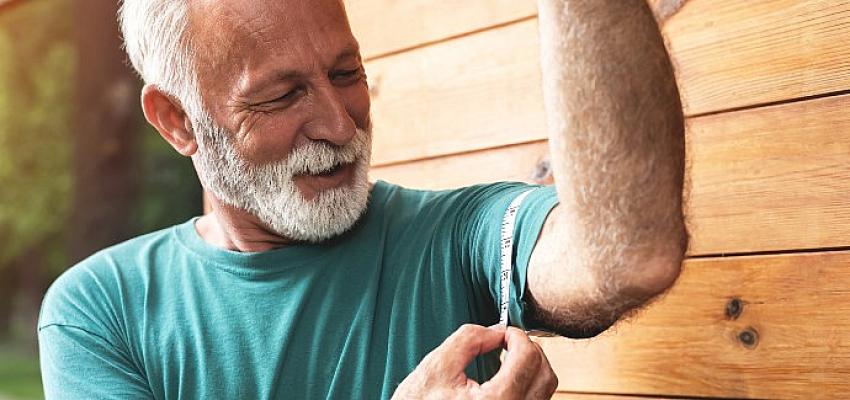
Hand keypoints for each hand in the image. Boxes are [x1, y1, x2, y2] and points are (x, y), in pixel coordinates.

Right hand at [392, 324, 557, 398]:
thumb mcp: (436, 368)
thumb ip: (469, 340)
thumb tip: (496, 330)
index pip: (528, 358)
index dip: (518, 336)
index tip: (505, 333)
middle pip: (545, 376)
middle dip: (530, 351)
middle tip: (508, 342)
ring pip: (544, 392)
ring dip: (531, 369)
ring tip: (507, 358)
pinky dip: (526, 386)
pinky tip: (506, 378)